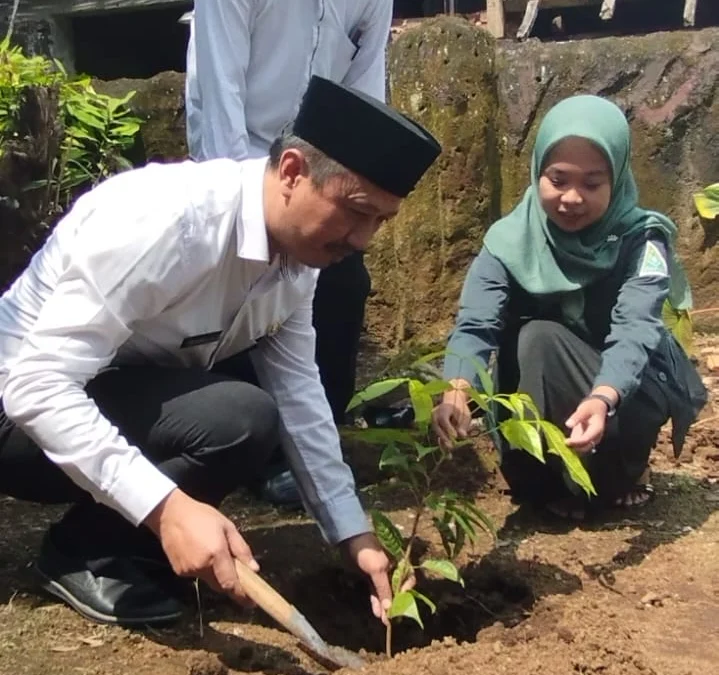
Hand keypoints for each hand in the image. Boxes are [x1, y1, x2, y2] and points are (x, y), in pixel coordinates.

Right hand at [143, 488, 258, 606]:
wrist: (170, 514)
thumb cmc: (202, 516)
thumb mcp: (227, 527)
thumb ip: (241, 549)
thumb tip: (254, 569)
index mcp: (216, 554)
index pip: (231, 583)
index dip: (241, 595)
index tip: (251, 604)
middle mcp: (202, 567)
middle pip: (221, 585)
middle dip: (230, 584)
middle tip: (238, 575)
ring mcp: (189, 571)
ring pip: (209, 580)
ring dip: (217, 574)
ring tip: (215, 553)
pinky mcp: (179, 572)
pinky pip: (198, 575)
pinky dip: (204, 569)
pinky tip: (201, 552)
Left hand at [341, 532, 409, 624]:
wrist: (349, 540)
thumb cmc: (368, 551)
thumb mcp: (377, 570)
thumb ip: (384, 589)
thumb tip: (389, 609)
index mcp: (400, 563)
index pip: (409, 579)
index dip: (406, 592)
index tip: (400, 605)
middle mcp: (393, 569)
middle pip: (397, 589)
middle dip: (394, 604)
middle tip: (390, 619)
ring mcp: (381, 573)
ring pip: (385, 592)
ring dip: (385, 606)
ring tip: (383, 619)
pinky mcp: (370, 577)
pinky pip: (375, 591)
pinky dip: (376, 601)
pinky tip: (376, 612)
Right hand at [432, 381, 471, 450]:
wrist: (452, 401)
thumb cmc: (460, 408)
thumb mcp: (464, 414)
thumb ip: (463, 424)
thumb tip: (462, 435)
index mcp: (443, 409)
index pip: (443, 419)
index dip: (448, 428)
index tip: (455, 436)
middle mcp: (435, 415)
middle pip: (437, 428)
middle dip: (444, 438)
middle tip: (451, 447)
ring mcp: (434, 422)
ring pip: (437, 434)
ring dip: (443, 445)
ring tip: (450, 456)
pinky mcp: (436, 429)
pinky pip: (439, 438)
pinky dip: (444, 446)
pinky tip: (449, 455)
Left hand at [565, 397, 608, 453]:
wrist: (597, 407)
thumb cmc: (591, 407)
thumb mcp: (584, 409)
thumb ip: (576, 417)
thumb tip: (568, 424)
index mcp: (596, 430)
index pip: (586, 439)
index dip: (576, 442)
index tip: (566, 442)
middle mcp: (595, 437)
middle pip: (585, 447)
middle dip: (574, 447)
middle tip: (561, 444)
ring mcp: (590, 439)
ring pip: (581, 448)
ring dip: (572, 447)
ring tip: (560, 444)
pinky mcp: (585, 439)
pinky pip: (579, 445)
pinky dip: (572, 445)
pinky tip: (562, 443)